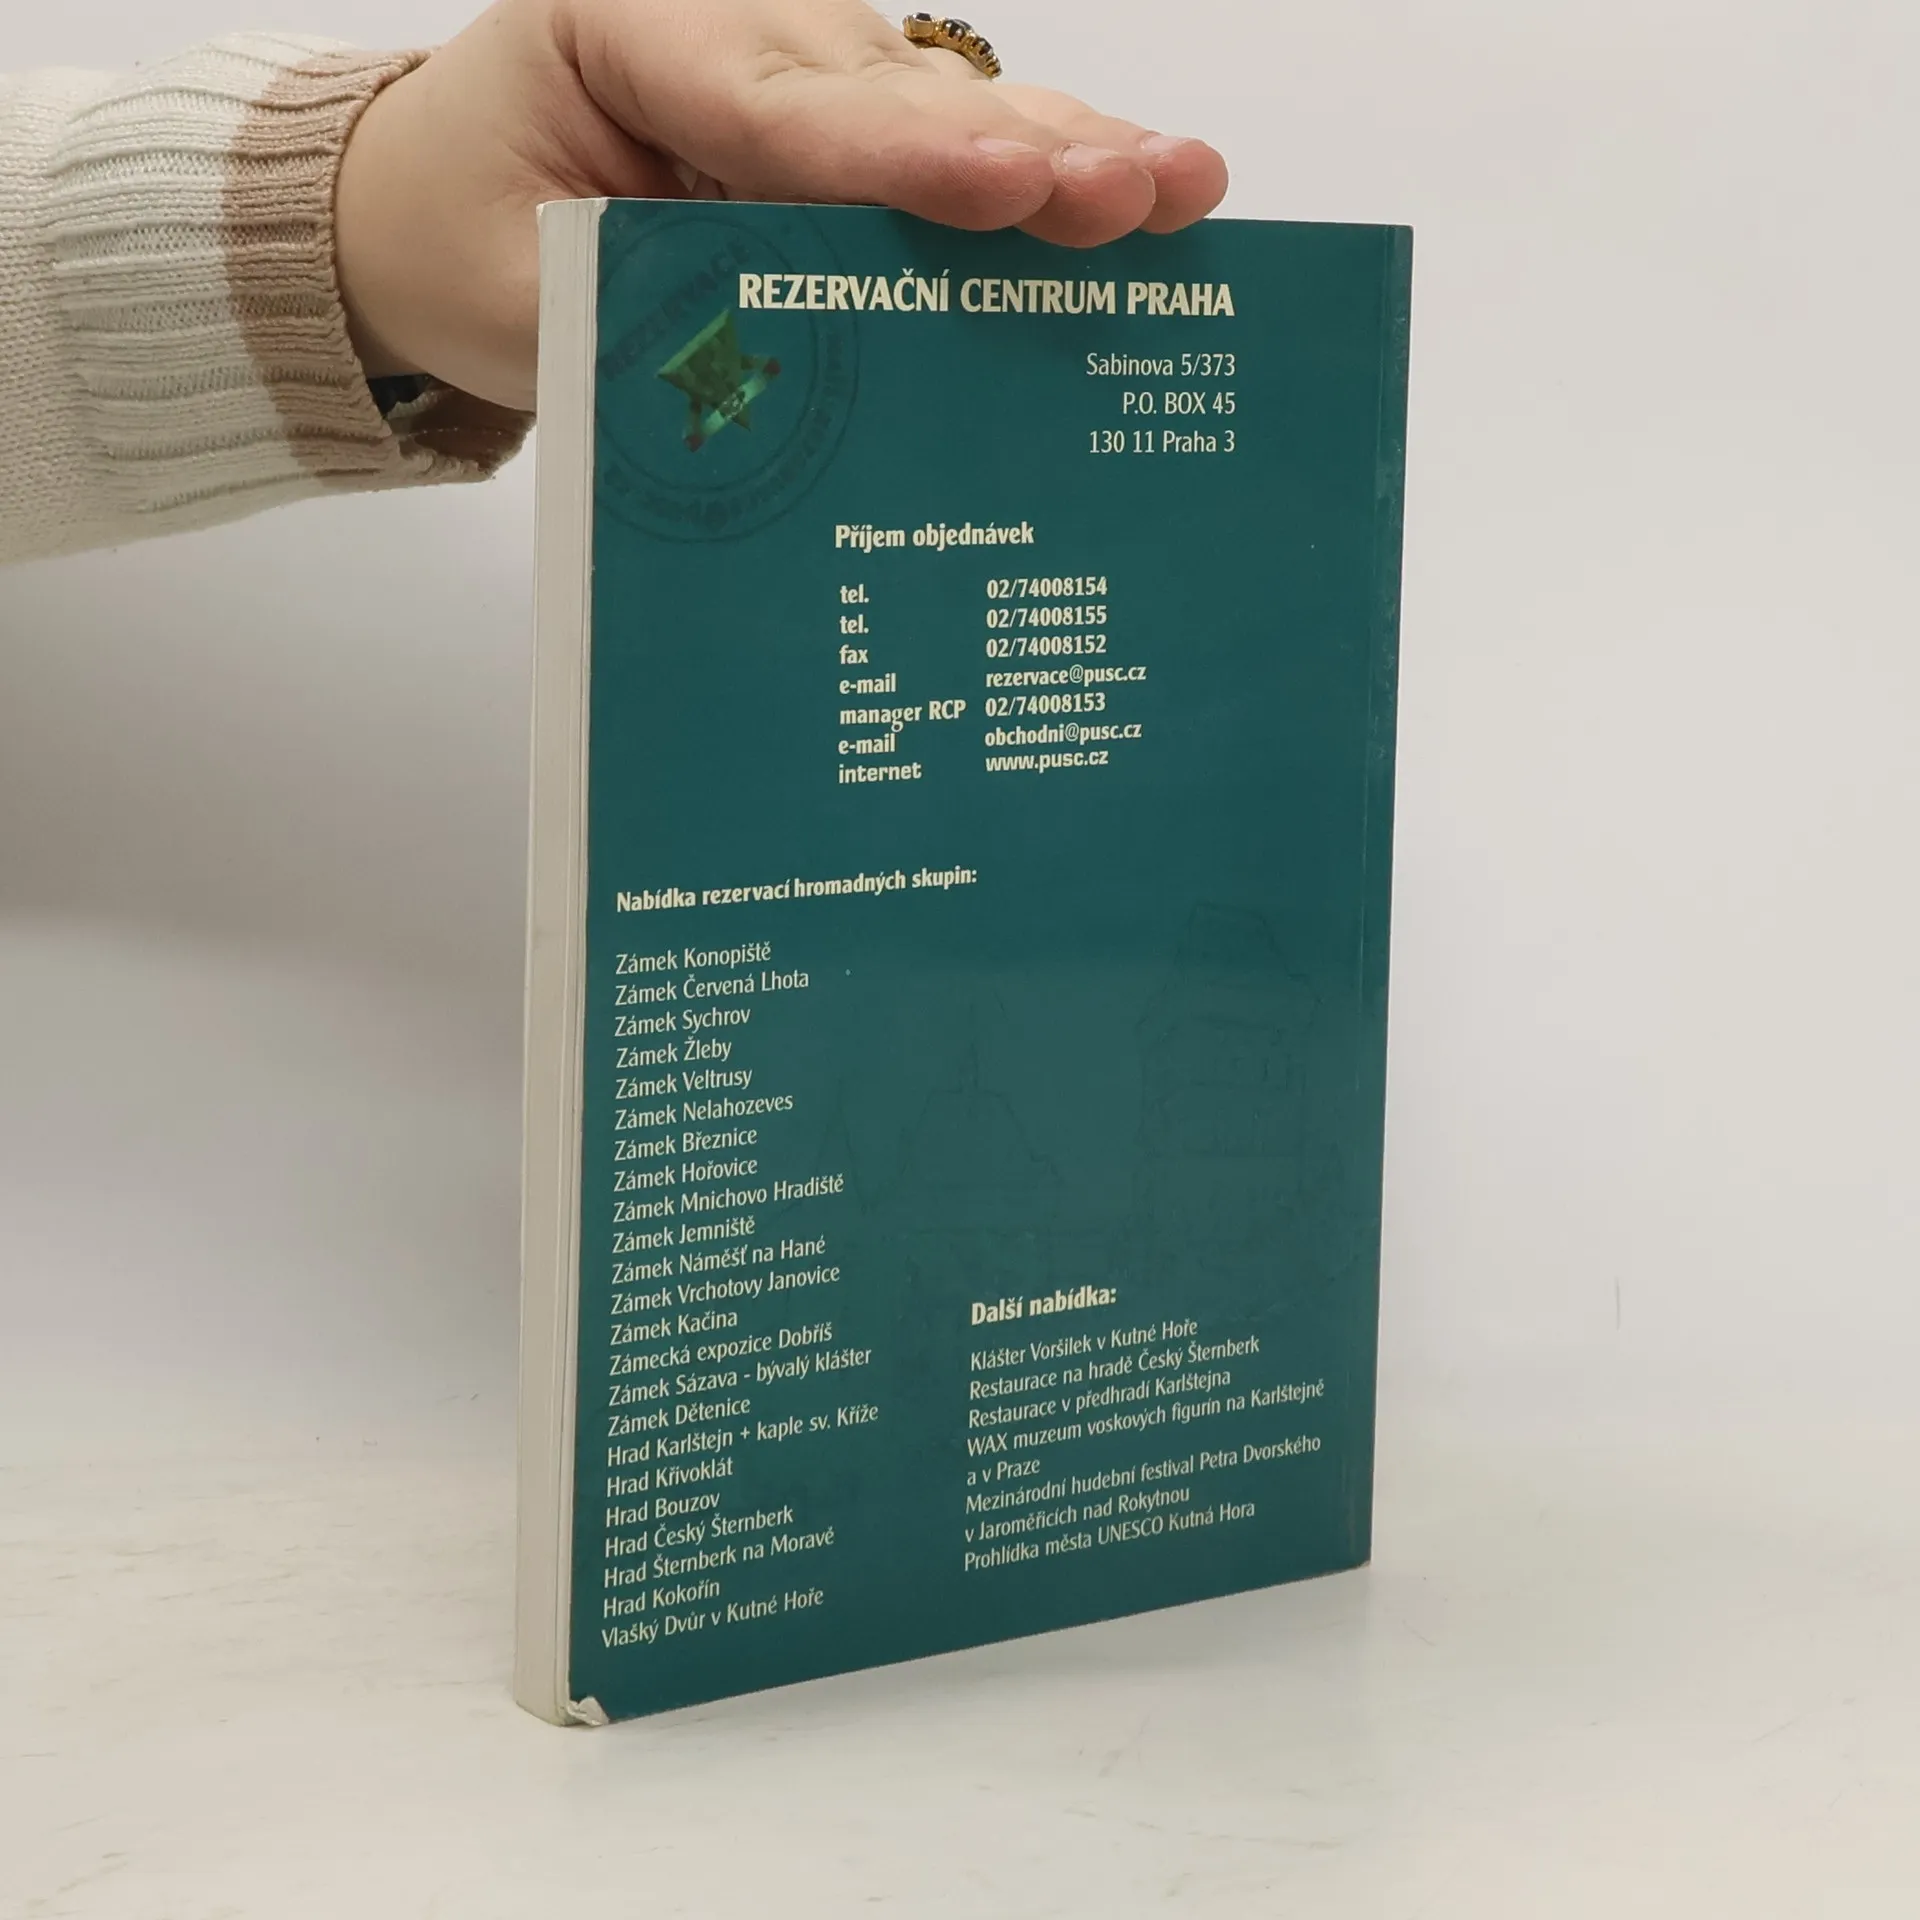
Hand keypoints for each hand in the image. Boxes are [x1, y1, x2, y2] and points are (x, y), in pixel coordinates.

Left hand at [334, 0, 1228, 410]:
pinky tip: (1144, 189)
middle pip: (896, 100)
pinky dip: (1049, 174)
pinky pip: (951, 144)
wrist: (430, 201)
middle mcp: (737, 26)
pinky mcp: (844, 120)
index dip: (902, 160)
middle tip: (1139, 196)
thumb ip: (632, 330)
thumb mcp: (517, 302)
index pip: (781, 111)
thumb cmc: (463, 233)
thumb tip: (776, 392)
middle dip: (1025, 156)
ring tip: (1182, 187)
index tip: (1006, 190)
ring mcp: (803, 66)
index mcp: (629, 32)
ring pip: (948, 110)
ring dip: (1071, 156)